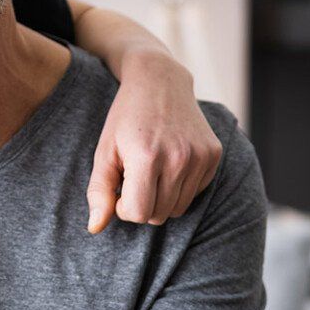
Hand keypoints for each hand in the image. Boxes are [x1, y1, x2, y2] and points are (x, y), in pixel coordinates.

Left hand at [86, 52, 222, 232]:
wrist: (160, 80)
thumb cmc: (125, 119)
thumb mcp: (104, 152)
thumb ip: (98, 192)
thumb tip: (95, 228)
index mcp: (147, 157)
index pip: (139, 214)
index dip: (124, 208)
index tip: (119, 188)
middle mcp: (179, 158)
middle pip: (159, 215)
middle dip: (142, 204)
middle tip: (134, 178)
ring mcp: (200, 156)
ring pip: (178, 208)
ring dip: (161, 198)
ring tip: (151, 171)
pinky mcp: (214, 155)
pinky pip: (195, 193)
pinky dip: (180, 186)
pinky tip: (170, 162)